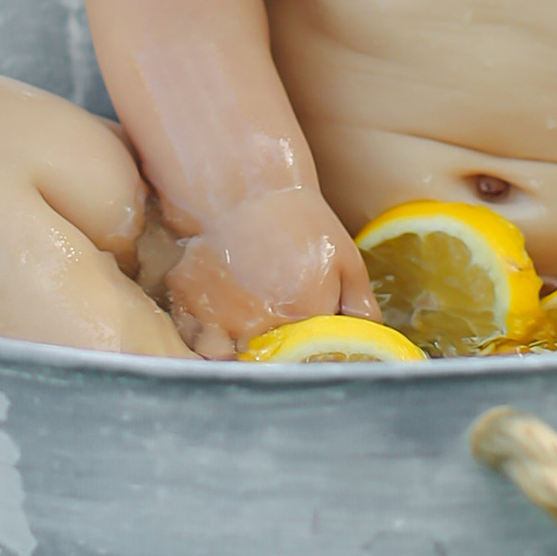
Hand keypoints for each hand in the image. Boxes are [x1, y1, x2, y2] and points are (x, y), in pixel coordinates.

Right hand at [163, 185, 377, 359]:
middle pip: (266, 368)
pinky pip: (193, 341)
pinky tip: (218, 321)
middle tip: (276, 336)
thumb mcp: (346, 259)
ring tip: (245, 335)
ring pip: (225, 361)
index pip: (308, 366)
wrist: (243, 187)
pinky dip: (204, 339)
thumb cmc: (299, 222)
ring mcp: (218, 316)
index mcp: (304, 315)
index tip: (307, 352)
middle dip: (273, 360)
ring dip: (235, 355)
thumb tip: (369, 344)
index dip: (308, 363)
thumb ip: (361, 308)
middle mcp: (259, 324)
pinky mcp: (187, 303)